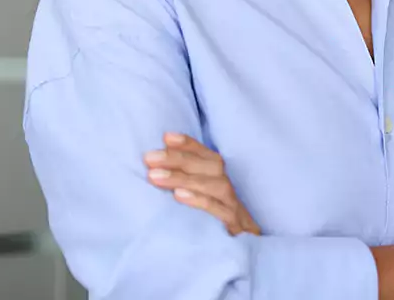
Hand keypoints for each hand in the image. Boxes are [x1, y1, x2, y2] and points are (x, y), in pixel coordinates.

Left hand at [143, 132, 260, 235]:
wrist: (244, 255)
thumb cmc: (213, 225)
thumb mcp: (199, 202)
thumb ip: (184, 185)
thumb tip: (154, 170)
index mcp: (219, 180)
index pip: (207, 156)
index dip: (189, 144)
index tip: (166, 137)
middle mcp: (228, 190)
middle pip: (211, 166)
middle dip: (178, 159)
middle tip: (149, 158)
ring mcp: (234, 208)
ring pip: (215, 185)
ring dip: (183, 178)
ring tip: (155, 177)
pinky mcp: (235, 227)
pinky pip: (220, 211)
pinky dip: (199, 201)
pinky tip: (178, 196)